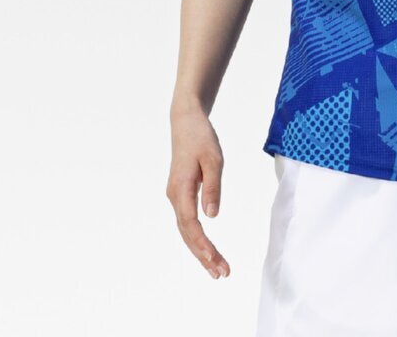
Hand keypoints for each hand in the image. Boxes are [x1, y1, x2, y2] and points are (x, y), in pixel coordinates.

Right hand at [167, 105, 229, 278]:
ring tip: (218, 270)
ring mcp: (175, 197)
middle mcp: (174, 197)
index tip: (214, 258)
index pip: (190, 224)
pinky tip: (207, 250)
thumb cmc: (201, 138)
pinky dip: (197, 238)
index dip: (202, 243)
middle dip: (204, 256)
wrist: (186, 122)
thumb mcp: (214, 159)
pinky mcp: (180, 194)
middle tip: (222, 274)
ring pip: (186, 231)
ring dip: (200, 251)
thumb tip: (213, 216)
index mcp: (181, 189)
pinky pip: (187, 222)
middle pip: (187, 234)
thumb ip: (213, 187)